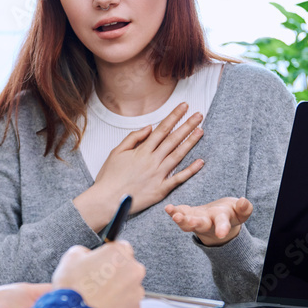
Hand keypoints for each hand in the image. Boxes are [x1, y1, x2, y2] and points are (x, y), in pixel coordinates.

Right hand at [50, 241, 144, 307]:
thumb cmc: (73, 286)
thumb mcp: (72, 256)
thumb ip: (87, 251)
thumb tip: (89, 255)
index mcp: (120, 253)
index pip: (122, 248)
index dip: (110, 256)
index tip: (102, 263)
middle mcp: (133, 271)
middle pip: (128, 268)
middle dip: (116, 274)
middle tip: (98, 281)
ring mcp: (136, 292)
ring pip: (129, 288)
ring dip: (118, 290)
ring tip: (99, 296)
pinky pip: (128, 305)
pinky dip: (118, 306)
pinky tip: (104, 307)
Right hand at [75, 103, 204, 231]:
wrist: (106, 200)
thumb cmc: (109, 177)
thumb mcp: (116, 152)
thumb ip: (133, 138)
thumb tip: (149, 127)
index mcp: (142, 151)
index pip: (162, 129)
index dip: (174, 116)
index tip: (184, 107)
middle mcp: (152, 160)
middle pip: (173, 139)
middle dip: (187, 125)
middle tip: (199, 115)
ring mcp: (158, 175)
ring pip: (178, 155)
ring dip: (190, 142)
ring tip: (201, 130)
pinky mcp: (160, 190)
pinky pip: (178, 179)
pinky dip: (190, 171)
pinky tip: (200, 162)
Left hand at [164, 197, 252, 245]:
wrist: (219, 220)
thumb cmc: (232, 213)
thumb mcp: (241, 212)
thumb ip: (244, 209)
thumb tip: (244, 201)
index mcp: (222, 220)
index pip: (222, 224)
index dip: (222, 228)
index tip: (221, 234)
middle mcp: (207, 222)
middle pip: (200, 224)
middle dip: (195, 223)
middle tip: (189, 222)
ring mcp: (196, 220)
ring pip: (187, 223)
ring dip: (180, 219)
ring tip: (174, 215)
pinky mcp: (188, 214)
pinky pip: (180, 213)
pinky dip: (174, 211)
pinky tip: (168, 208)